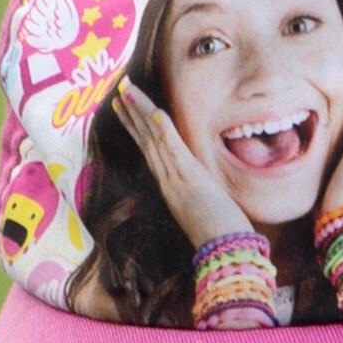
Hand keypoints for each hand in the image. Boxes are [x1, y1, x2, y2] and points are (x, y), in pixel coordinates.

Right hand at [105, 81, 248, 246]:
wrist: (224, 251)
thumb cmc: (218, 236)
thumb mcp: (203, 210)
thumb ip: (197, 194)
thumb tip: (200, 187)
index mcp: (170, 186)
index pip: (149, 149)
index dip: (135, 127)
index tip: (123, 108)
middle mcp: (168, 179)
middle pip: (146, 140)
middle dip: (131, 114)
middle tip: (119, 91)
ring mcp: (176, 178)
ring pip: (153, 139)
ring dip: (140, 112)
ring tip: (126, 90)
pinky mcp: (190, 177)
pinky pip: (173, 149)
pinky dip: (162, 129)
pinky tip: (155, 110)